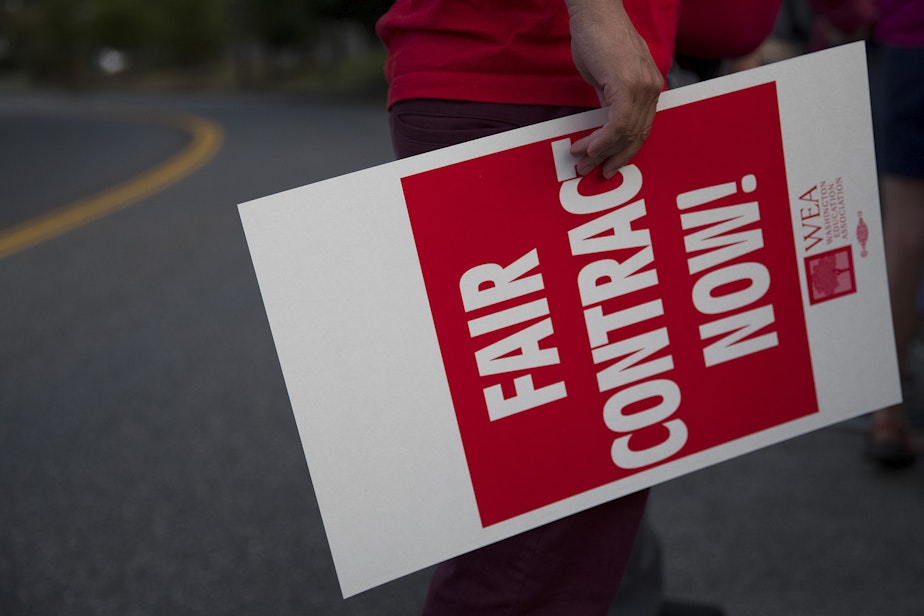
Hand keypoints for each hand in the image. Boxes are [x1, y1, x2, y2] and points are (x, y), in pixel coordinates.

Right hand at [565, 0, 663, 177]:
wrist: (594, 13)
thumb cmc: (597, 38)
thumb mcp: (607, 76)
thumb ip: (611, 99)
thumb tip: (604, 123)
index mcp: (651, 87)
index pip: (642, 129)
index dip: (624, 152)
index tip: (606, 164)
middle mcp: (652, 88)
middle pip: (637, 136)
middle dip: (612, 158)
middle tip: (591, 171)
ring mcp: (642, 87)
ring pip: (626, 134)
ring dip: (600, 152)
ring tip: (580, 161)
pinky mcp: (627, 85)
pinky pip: (617, 125)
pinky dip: (601, 141)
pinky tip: (586, 147)